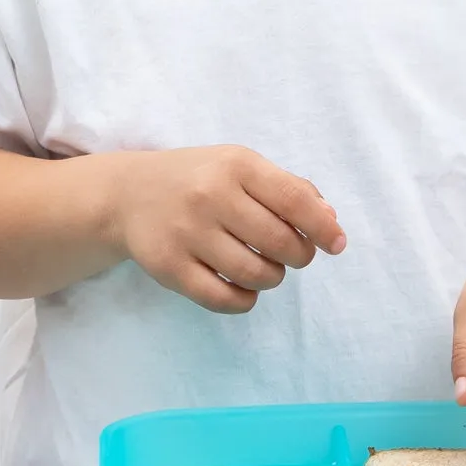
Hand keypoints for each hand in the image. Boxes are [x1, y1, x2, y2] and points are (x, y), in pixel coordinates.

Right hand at [108, 146, 345, 313]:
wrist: (128, 194)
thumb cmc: (199, 179)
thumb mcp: (241, 167)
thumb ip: (288, 189)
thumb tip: (330, 221)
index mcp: (236, 166)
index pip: (295, 201)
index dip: (323, 228)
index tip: (336, 244)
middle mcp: (211, 196)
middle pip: (281, 243)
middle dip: (299, 256)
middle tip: (291, 254)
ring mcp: (187, 233)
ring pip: (256, 275)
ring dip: (272, 277)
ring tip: (263, 266)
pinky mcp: (169, 267)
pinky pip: (224, 299)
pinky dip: (245, 299)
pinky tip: (243, 288)